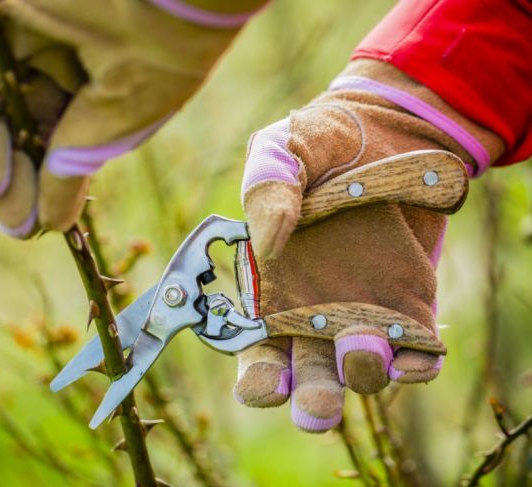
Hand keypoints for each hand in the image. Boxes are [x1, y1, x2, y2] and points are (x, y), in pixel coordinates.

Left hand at [0, 0, 266, 236]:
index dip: (44, 185)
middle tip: (9, 216)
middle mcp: (64, 64)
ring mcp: (30, 34)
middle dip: (14, 173)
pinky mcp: (0, 7)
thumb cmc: (159, 58)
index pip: (61, 144)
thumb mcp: (115, 125)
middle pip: (22, 125)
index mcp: (102, 91)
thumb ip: (74, 167)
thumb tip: (52, 223)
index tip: (32, 225)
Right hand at [233, 59, 485, 431]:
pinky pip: (414, 352)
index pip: (256, 349)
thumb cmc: (320, 142)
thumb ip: (266, 186)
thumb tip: (268, 241)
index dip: (258, 376)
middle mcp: (313, 310)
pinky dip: (416, 364)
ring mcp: (364, 309)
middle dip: (311, 398)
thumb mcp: (282, 148)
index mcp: (270, 288)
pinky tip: (415, 355)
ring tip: (364, 352)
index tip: (265, 384)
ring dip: (362, 374)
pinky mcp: (411, 303)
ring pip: (359, 368)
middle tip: (316, 409)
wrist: (387, 130)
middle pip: (308, 375)